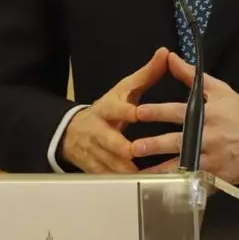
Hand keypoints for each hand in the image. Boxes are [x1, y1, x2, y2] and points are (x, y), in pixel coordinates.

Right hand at [59, 47, 169, 173]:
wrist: (73, 131)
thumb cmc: (109, 109)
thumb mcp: (124, 90)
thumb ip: (146, 74)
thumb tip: (165, 52)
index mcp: (107, 109)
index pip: (116, 109)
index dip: (127, 111)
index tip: (139, 113)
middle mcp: (99, 132)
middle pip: (111, 142)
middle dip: (125, 149)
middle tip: (141, 153)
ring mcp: (95, 153)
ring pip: (111, 164)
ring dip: (128, 170)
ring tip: (150, 176)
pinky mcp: (95, 169)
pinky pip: (110, 179)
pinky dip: (124, 184)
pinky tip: (142, 186)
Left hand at [132, 53, 238, 184]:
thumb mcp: (221, 90)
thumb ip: (192, 75)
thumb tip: (170, 58)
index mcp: (208, 114)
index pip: (178, 112)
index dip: (158, 112)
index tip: (138, 113)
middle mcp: (208, 137)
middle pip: (176, 141)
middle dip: (154, 144)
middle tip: (133, 147)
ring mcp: (212, 159)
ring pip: (182, 166)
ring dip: (160, 170)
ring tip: (140, 174)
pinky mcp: (217, 176)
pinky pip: (195, 181)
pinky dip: (179, 186)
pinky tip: (163, 190)